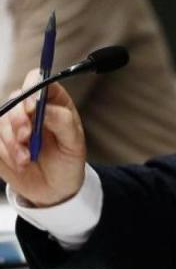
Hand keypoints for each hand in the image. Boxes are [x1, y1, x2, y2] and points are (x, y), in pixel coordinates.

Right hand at [0, 70, 86, 206]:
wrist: (54, 188)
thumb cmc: (68, 161)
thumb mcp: (74, 144)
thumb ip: (63, 122)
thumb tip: (46, 108)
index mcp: (53, 102)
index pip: (38, 80)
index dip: (32, 89)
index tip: (33, 107)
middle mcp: (31, 109)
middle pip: (15, 100)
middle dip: (18, 120)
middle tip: (26, 137)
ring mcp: (12, 124)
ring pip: (1, 121)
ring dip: (12, 143)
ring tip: (27, 158)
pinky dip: (4, 153)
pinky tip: (19, 162)